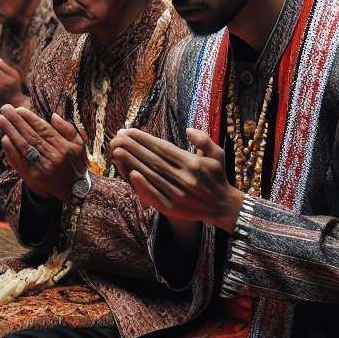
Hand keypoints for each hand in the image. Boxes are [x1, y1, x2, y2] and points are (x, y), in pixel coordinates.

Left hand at [0, 104, 87, 201]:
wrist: (75, 191)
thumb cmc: (76, 164)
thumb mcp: (79, 145)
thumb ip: (67, 129)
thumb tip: (53, 116)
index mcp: (63, 147)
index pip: (44, 129)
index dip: (30, 118)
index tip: (19, 109)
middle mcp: (52, 156)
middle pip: (31, 135)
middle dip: (16, 121)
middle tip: (4, 109)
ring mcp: (41, 167)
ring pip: (23, 146)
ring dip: (10, 132)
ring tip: (0, 119)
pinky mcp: (33, 176)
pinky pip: (19, 160)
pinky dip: (10, 149)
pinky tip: (4, 138)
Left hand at [109, 127, 244, 231]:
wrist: (222, 206)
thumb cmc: (217, 177)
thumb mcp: (217, 154)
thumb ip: (204, 139)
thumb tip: (188, 129)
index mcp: (192, 163)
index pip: (163, 148)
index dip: (144, 139)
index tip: (129, 131)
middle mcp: (183, 178)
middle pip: (153, 159)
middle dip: (133, 147)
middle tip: (117, 138)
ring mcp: (176, 194)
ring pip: (150, 175)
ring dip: (131, 162)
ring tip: (117, 151)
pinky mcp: (171, 208)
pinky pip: (153, 195)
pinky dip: (142, 185)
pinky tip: (131, 174)